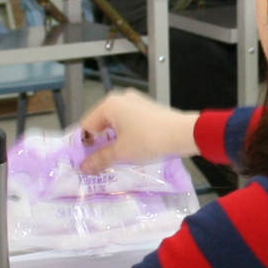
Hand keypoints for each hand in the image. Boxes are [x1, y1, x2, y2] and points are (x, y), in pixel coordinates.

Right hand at [76, 89, 202, 172]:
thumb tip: (84, 167)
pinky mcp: (148, 110)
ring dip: (113, 142)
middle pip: (101, 124)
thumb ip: (100, 159)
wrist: (184, 134)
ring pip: (116, 125)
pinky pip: (130, 124)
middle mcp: (121, 99)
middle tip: (97, 164)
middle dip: (99, 144)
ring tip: (113, 161)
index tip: (83, 162)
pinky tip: (130, 152)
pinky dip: (127, 137)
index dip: (83, 145)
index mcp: (110, 105)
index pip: (87, 125)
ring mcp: (136, 103)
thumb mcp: (122, 152)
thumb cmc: (149, 140)